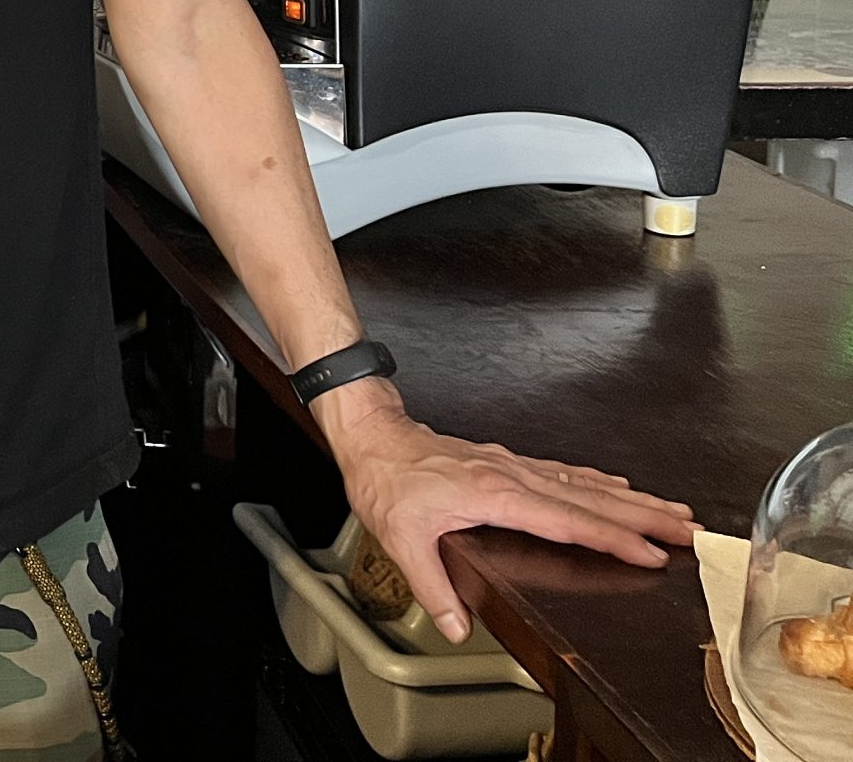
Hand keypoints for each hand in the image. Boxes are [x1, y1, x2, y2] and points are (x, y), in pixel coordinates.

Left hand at [327, 391, 694, 643]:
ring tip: (673, 510)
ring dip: (631, 497)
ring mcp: (512, 466)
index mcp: (496, 495)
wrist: (371, 436)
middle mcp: (512, 476)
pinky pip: (565, 471)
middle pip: (592, 498)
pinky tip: (616, 485)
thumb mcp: (398, 538)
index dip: (612, 538)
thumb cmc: (384, 480)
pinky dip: (598, 480)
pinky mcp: (506, 462)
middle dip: (644, 515)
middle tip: (690, 529)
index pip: (568, 521)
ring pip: (584, 482)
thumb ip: (431, 585)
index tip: (652, 554)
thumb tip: (456, 626)